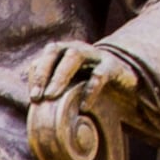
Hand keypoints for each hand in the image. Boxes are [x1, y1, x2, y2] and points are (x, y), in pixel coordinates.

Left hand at [24, 41, 143, 159]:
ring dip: (60, 76)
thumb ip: (54, 90)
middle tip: (37, 98)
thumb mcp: (71, 85)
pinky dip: (90, 90)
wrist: (126, 78)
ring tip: (52, 96)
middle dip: (43, 74)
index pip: (43, 57)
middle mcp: (76, 48)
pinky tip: (83, 107)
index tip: (33, 98)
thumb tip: (33, 111)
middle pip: (54, 51)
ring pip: (74, 56)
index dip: (36, 75)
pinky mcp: (112, 65)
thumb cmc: (90, 84)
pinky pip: (99, 74)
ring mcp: (95, 54)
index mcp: (62, 52)